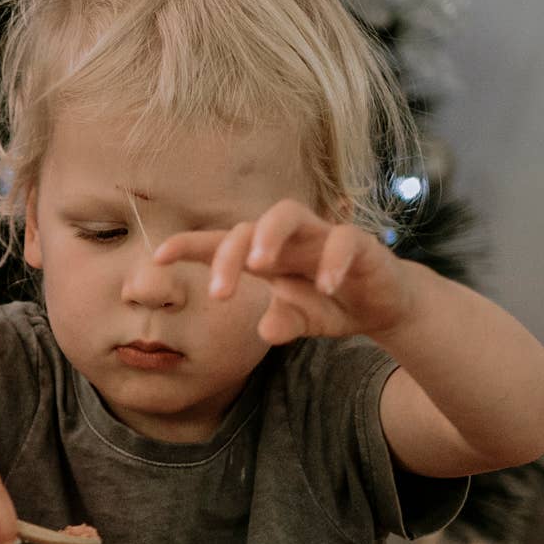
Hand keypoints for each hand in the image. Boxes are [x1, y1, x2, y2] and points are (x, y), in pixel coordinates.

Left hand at [156, 199, 421, 344]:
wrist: (384, 303)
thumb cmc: (331, 305)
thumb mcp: (302, 321)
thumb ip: (282, 324)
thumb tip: (267, 331)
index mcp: (267, 257)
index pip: (222, 242)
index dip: (190, 246)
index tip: (158, 257)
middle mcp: (289, 240)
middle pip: (249, 226)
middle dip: (227, 254)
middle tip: (218, 294)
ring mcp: (323, 236)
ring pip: (289, 213)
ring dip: (269, 235)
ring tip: (259, 264)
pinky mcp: (360, 243)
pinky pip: (343, 240)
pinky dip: (332, 262)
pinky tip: (326, 287)